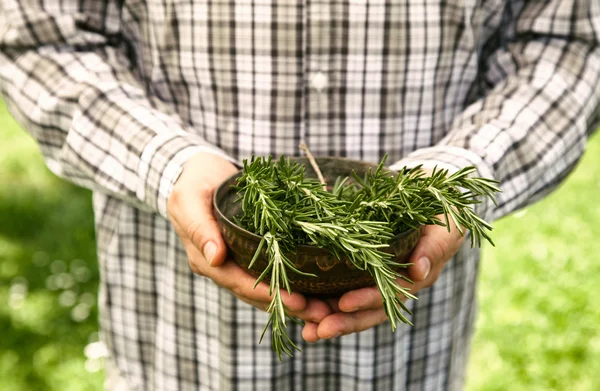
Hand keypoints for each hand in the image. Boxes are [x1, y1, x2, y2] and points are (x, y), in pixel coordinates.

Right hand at [167, 152, 331, 322]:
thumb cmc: (193, 182)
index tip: (297, 301)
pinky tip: (313, 293)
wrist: (197, 172)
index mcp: (204, 258)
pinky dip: (288, 286)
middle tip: (319, 312)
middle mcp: (219, 267)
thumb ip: (200, 228)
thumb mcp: (190, 199)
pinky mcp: (245, 255)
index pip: (238, 282)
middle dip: (286, 304)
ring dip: (291, 302)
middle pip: (254, 293)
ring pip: (262, 290)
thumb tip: (216, 258)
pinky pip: (267, 275)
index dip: (267, 293)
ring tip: (323, 310)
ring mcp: (232, 263)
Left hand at [301, 220, 464, 341]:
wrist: (428, 198)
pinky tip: (297, 301)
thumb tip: (418, 271)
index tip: (345, 303)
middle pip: (365, 310)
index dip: (367, 301)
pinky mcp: (357, 267)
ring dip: (327, 316)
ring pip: (349, 303)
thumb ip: (434, 247)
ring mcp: (372, 278)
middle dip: (341, 321)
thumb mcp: (444, 227)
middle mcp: (390, 284)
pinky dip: (320, 296)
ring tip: (304, 329)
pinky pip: (337, 286)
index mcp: (411, 279)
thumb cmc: (441, 214)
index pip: (388, 296)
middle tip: (317, 331)